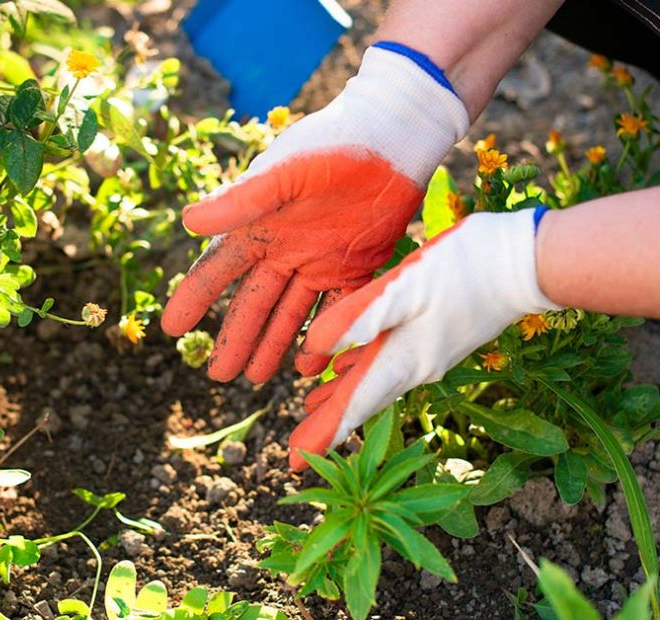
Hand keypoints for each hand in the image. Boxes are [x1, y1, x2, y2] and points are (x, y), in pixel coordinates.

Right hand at [161, 43, 468, 383]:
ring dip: (273, 345)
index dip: (193, 299)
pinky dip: (325, 338)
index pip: (217, 270)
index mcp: (258, 226)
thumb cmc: (333, 143)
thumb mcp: (283, 172)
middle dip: (236, 339)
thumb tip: (187, 223)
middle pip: (253, 303)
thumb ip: (240, 201)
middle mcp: (284, 249)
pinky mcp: (356, 266)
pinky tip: (313, 366)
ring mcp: (319, 260)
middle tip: (220, 376)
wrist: (394, 134)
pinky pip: (336, 310)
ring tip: (257, 378)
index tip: (171, 329)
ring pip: (291, 314)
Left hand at [290, 209, 560, 469]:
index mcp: (403, 360)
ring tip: (310, 407)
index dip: (322, 434)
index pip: (354, 407)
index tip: (294, 463)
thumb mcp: (405, 287)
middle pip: (362, 403)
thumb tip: (315, 347)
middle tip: (295, 452)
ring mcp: (427, 355)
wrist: (527, 262)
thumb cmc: (465, 270)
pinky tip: (347, 365)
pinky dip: (362, 370)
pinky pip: (389, 364)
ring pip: (374, 384)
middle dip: (326, 425)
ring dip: (342, 398)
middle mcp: (414, 367)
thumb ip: (360, 318)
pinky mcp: (436, 338)